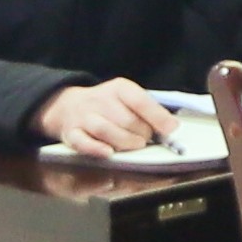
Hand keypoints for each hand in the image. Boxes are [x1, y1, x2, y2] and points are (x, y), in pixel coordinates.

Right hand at [35, 77, 175, 157]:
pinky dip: (96, 149)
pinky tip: (109, 153)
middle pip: (125, 119)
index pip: (139, 100)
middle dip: (142, 134)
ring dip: (124, 141)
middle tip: (147, 139)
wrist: (69, 105)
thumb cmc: (109, 106)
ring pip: (105, 130)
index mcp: (119, 88)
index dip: (157, 117)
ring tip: (135, 146)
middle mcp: (100, 100)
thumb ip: (150, 111)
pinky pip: (82, 142)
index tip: (171, 129)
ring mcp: (84, 117)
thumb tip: (171, 126)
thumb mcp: (129, 99)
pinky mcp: (71, 133)